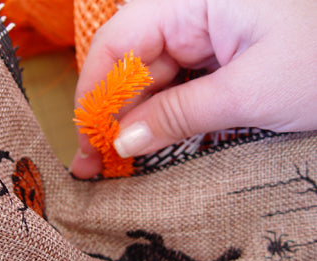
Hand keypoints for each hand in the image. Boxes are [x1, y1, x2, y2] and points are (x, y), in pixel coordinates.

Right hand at [70, 0, 316, 177]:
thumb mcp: (249, 93)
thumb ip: (178, 115)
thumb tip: (121, 142)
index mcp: (191, 0)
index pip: (118, 42)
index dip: (94, 93)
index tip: (86, 141)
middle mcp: (190, 12)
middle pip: (130, 65)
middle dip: (111, 116)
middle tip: (97, 167)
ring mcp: (205, 35)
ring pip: (152, 81)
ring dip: (136, 124)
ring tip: (119, 167)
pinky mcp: (220, 58)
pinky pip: (179, 89)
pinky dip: (166, 120)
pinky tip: (152, 148)